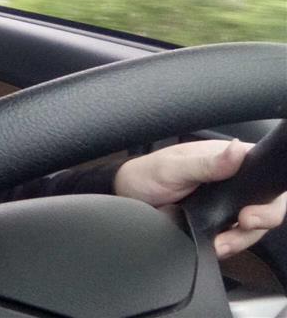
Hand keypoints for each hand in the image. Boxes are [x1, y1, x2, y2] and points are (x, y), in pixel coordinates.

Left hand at [114, 139, 286, 258]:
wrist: (127, 198)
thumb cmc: (147, 174)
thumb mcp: (173, 168)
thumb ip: (205, 164)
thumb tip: (236, 150)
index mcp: (226, 158)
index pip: (263, 171)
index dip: (270, 194)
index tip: (252, 211)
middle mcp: (231, 181)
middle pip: (267, 204)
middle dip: (262, 221)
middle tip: (243, 226)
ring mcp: (226, 204)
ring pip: (252, 227)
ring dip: (241, 239)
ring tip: (221, 243)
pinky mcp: (216, 224)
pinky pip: (234, 239)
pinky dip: (228, 246)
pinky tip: (215, 246)